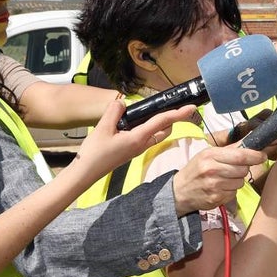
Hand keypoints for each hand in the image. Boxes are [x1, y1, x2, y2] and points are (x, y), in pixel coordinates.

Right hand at [73, 98, 197, 178]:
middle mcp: (141, 144)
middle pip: (164, 129)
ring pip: (156, 134)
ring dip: (160, 123)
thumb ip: (114, 112)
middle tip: (175, 106)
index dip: (178, 113)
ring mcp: (137, 149)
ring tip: (154, 111)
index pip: (162, 122)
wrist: (85, 173)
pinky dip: (148, 128)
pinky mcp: (131, 151)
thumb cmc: (94, 153)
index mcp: (138, 138)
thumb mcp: (102, 128)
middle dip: (172, 118)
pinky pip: (145, 137)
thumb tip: (123, 103)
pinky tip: (136, 122)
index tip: (191, 107)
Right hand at [172, 145, 266, 214]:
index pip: (240, 155)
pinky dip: (231, 191)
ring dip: (237, 180)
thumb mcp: (208, 154)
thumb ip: (229, 149)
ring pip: (240, 182)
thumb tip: (250, 140)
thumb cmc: (196, 170)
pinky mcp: (216, 199)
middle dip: (244, 168)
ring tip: (224, 178)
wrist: (179, 191)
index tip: (262, 156)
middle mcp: (212, 170)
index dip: (255, 155)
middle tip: (234, 168)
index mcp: (211, 155)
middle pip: (243, 169)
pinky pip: (234, 193)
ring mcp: (214, 186)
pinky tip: (221, 188)